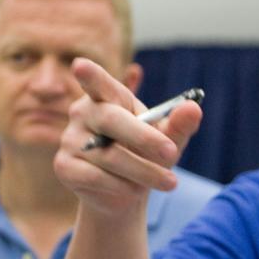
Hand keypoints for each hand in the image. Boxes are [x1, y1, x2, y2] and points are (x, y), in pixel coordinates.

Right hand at [53, 58, 201, 215]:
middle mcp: (83, 113)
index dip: (90, 75)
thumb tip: (193, 108)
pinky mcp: (64, 167)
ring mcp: (70, 139)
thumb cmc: (148, 155)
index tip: (82, 66)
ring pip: (109, 155)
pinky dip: (123, 187)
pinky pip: (96, 177)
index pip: (99, 83)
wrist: (128, 192)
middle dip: (145, 138)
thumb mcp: (168, 139)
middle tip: (172, 154)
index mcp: (108, 97)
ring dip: (144, 172)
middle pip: (111, 120)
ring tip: (168, 182)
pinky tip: (135, 190)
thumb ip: (179, 124)